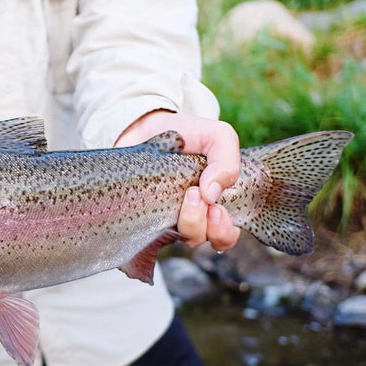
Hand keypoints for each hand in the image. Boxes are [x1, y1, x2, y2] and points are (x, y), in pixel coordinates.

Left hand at [115, 110, 241, 251]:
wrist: (145, 126)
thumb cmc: (187, 134)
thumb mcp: (217, 137)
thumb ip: (227, 161)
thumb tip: (212, 194)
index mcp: (211, 205)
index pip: (223, 235)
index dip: (223, 230)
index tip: (216, 209)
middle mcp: (189, 217)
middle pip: (200, 239)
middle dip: (201, 224)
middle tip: (194, 196)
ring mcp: (163, 219)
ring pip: (174, 238)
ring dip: (185, 221)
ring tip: (184, 194)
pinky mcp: (139, 217)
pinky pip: (142, 239)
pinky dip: (147, 234)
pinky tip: (149, 211)